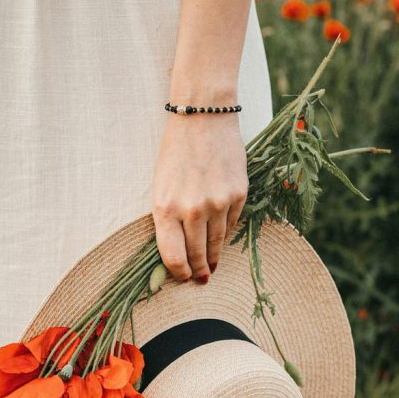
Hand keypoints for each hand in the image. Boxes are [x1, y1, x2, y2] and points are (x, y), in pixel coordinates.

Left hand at [151, 111, 248, 282]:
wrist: (203, 118)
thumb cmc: (176, 154)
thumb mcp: (160, 188)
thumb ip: (168, 220)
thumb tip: (179, 251)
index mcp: (165, 209)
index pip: (174, 257)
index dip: (179, 273)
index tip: (183, 277)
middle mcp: (192, 210)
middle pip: (196, 255)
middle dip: (199, 271)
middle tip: (201, 279)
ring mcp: (217, 204)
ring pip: (216, 243)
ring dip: (214, 258)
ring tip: (212, 267)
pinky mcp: (238, 195)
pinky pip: (231, 224)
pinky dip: (225, 233)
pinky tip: (221, 237)